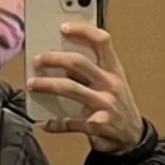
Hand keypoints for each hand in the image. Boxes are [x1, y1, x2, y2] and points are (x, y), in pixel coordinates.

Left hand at [26, 24, 143, 154]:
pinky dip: (54, 123)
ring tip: (32, 84)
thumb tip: (58, 60)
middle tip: (37, 60)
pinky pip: (69, 122)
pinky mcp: (96, 125)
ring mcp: (104, 104)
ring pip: (69, 88)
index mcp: (114, 69)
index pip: (101, 41)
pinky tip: (45, 123)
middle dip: (54, 59)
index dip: (82, 30)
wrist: (132, 137)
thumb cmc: (117, 105)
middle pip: (78, 63)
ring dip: (46, 85)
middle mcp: (110, 84)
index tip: (63, 28)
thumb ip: (91, 71)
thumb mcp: (112, 82)